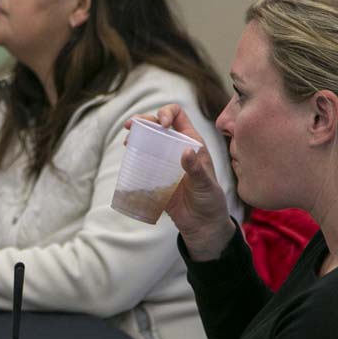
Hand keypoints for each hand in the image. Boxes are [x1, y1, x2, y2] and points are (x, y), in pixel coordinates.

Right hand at [124, 105, 234, 259]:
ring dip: (137, 136)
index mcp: (192, 143)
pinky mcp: (156, 175)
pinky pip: (143, 161)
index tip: (161, 124)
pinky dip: (134, 156)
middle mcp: (177, 148)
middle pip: (158, 125)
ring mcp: (165, 161)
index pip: (178, 116)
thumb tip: (185, 151)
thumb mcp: (205, 184)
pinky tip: (129, 157)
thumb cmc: (209, 201)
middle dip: (144, 120)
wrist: (201, 224)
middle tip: (130, 126)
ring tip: (128, 142)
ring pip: (149, 141)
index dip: (167, 113)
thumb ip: (196, 169)